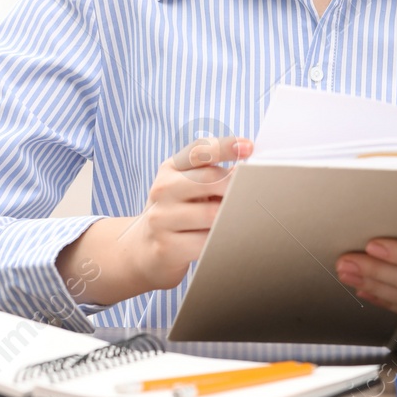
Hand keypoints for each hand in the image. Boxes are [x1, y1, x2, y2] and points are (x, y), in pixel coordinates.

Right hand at [55, 135, 251, 304]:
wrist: (143, 250)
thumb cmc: (177, 212)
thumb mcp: (187, 186)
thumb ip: (213, 175)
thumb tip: (249, 172)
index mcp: (170, 168)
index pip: (199, 150)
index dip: (225, 146)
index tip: (248, 146)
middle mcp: (163, 190)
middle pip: (208, 180)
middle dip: (235, 186)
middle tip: (253, 192)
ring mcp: (161, 219)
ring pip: (210, 213)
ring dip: (231, 215)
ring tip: (243, 217)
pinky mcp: (167, 247)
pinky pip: (205, 242)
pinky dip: (222, 239)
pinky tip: (228, 238)